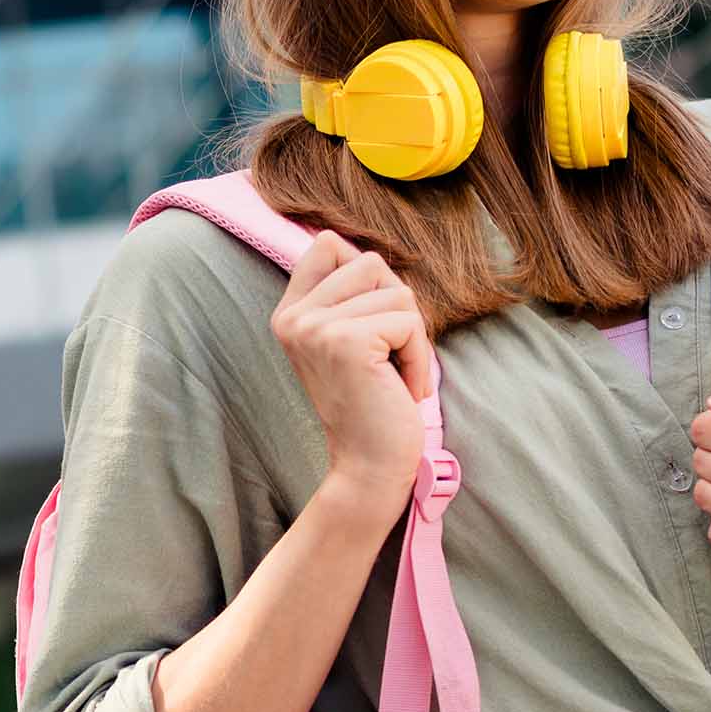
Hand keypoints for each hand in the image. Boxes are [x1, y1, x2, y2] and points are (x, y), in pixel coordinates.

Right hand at [270, 230, 435, 520]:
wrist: (369, 467)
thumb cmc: (375, 406)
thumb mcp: (353, 343)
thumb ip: (351, 296)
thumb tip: (364, 247)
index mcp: (291, 313)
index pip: (328, 244)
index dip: (368, 275)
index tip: (375, 325)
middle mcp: (295, 316)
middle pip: (371, 263)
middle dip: (398, 308)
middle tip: (390, 355)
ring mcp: (316, 327)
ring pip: (397, 291)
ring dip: (412, 337)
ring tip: (395, 375)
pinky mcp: (346, 341)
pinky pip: (408, 321)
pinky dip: (419, 356)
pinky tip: (403, 389)